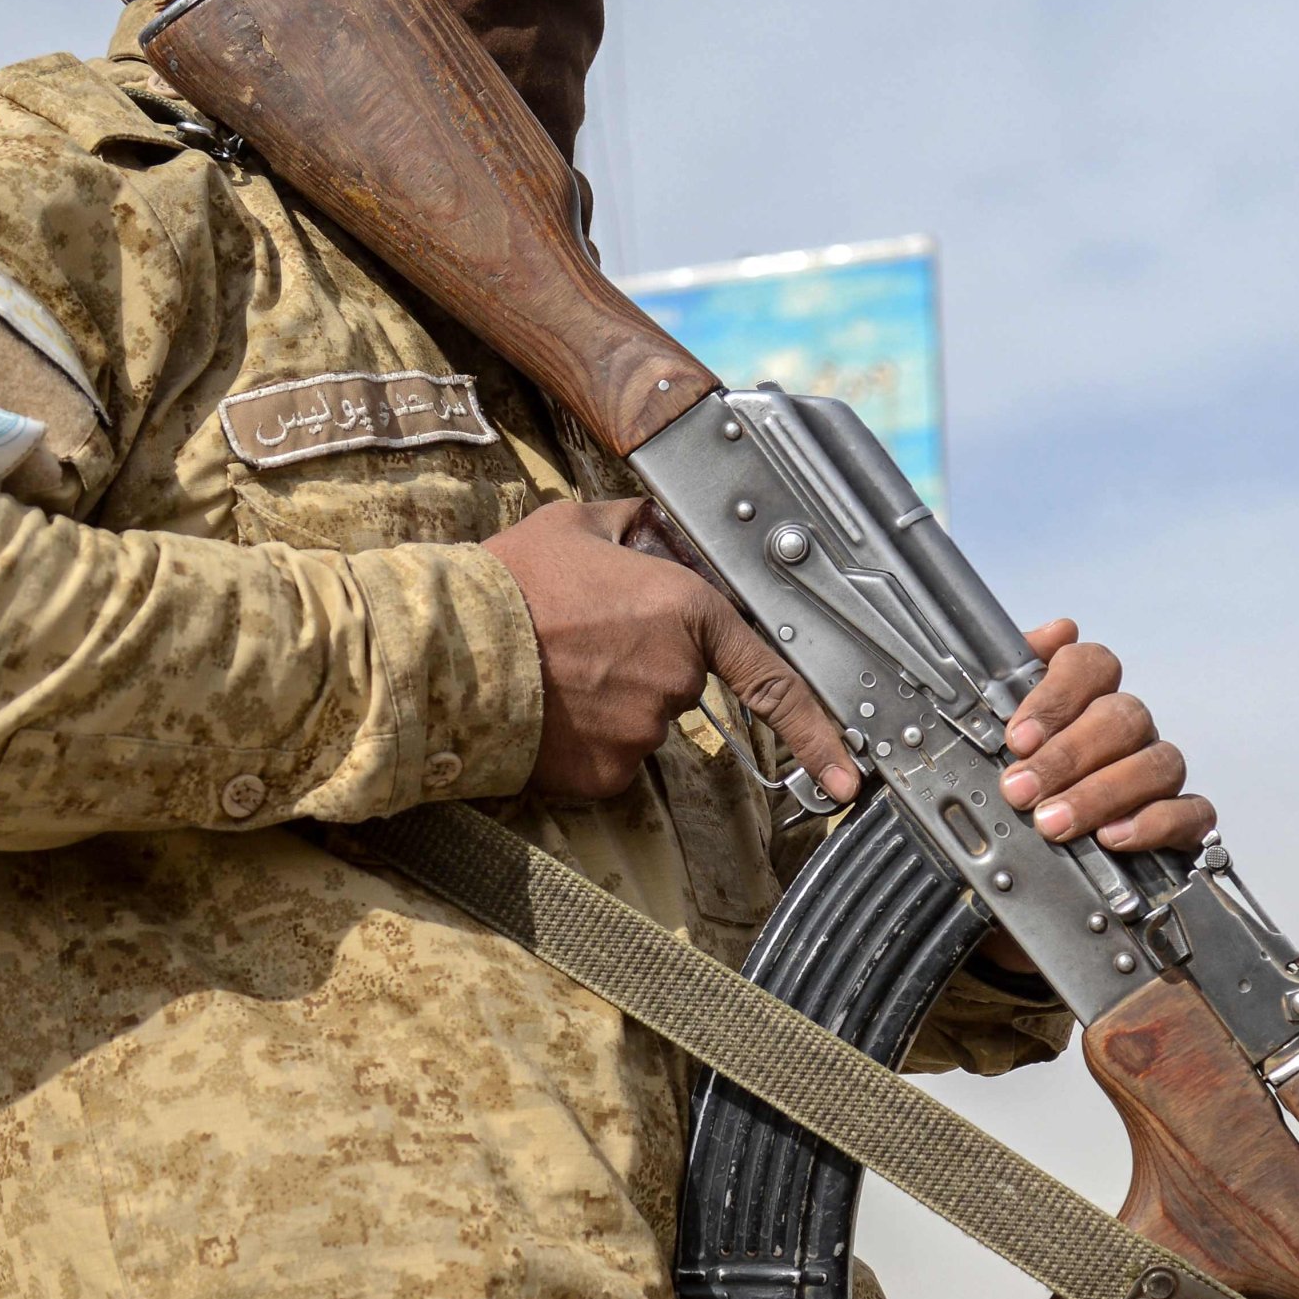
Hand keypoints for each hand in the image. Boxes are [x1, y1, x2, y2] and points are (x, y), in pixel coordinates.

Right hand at [482, 500, 858, 804]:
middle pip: (679, 681)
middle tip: (581, 640)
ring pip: (641, 720)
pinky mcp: (607, 774)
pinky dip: (584, 741)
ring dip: (608, 702)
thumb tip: (649, 524)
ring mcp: (643, 732)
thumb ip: (632, 525)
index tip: (848, 769)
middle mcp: (676, 678)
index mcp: (684, 614)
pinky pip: (610, 759)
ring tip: (552, 670)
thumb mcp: (575, 525)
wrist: (449, 652)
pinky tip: (548, 709)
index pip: (768, 674)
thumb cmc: (510, 586)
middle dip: (641, 665)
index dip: (813, 726)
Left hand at [996, 621, 1212, 854]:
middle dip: (1067, 756)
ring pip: (1157, 764)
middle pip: (1124, 717)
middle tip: (1022, 790)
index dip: (1057, 696)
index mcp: (1090, 698)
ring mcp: (1158, 772)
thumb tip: (1058, 631)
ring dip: (1100, 794)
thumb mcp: (1000, 721)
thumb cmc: (1026, 778)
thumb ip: (1017, 670)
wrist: (1039, 852)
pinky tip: (1112, 837)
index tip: (1019, 738)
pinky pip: (1191, 812)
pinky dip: (1154, 823)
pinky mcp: (1183, 820)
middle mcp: (1130, 729)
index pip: (1095, 665)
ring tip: (1053, 822)